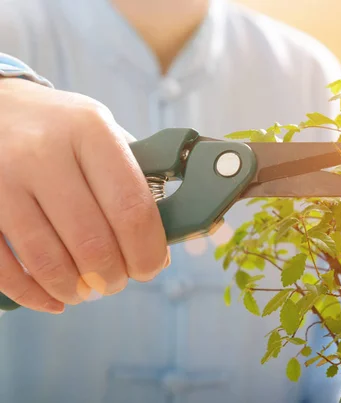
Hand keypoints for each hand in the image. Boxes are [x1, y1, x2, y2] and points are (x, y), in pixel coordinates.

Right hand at [0, 78, 168, 312]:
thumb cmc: (62, 131)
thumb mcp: (103, 136)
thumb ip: (133, 182)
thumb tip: (157, 250)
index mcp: (90, 131)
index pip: (131, 207)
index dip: (147, 251)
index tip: (150, 268)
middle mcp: (43, 152)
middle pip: (92, 241)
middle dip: (112, 276)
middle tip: (116, 281)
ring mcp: (2, 177)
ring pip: (47, 259)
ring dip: (75, 289)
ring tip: (87, 291)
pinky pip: (3, 267)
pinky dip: (32, 294)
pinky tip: (53, 298)